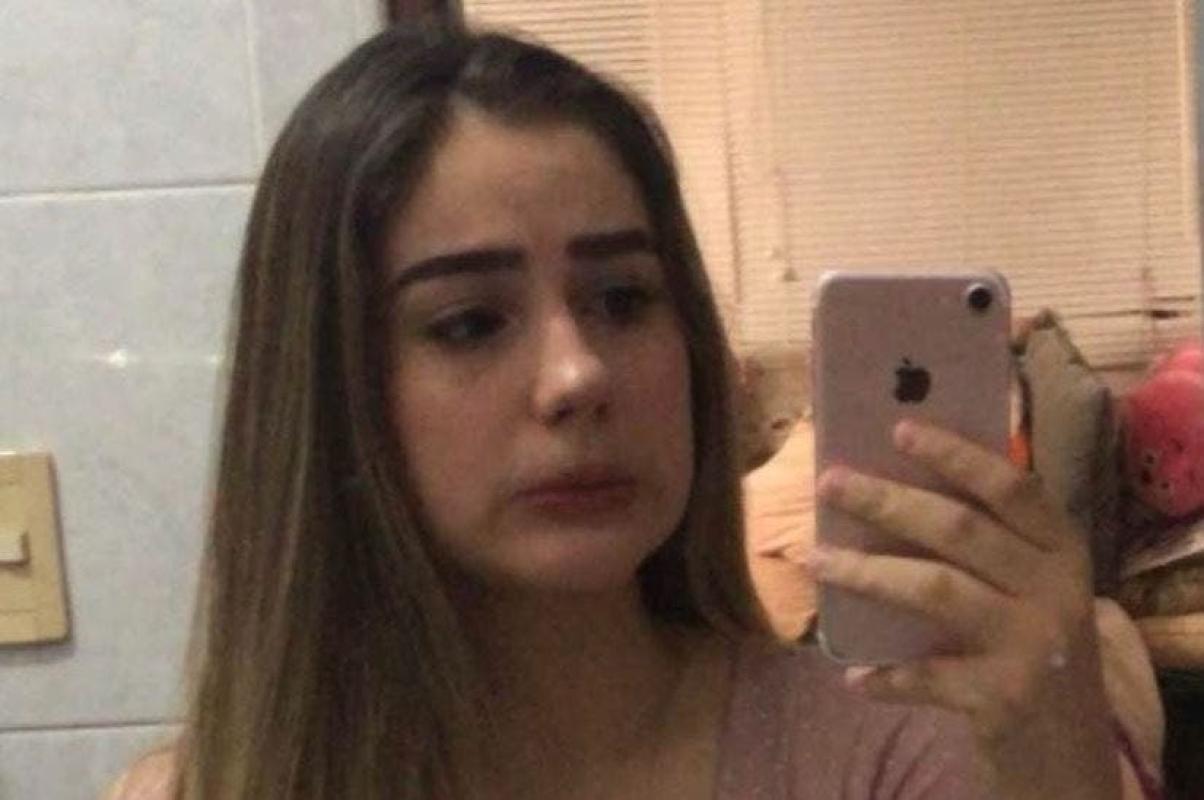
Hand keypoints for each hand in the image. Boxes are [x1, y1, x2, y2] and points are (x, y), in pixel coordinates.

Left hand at [808, 420, 1121, 799]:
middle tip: (829, 483)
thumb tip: (884, 479)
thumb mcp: (1027, 584)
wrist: (1068, 743)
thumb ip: (982, 538)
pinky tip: (855, 676)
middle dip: (886, 501)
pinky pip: (928, 676)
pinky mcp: (1006, 696)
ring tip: (815, 558)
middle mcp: (1055, 589)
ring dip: (866, 572)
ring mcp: (1034, 644)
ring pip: (935, 589)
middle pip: (959, 529)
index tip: (898, 428)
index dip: (956, 454)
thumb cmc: (1027, 640)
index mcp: (1060, 548)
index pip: (1011, 487)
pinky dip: (887, 676)